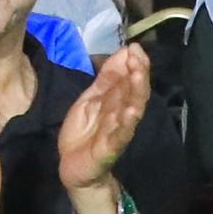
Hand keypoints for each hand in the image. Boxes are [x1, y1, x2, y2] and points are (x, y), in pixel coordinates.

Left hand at [51, 49, 150, 213]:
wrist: (73, 165)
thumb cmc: (85, 131)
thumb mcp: (91, 99)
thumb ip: (106, 78)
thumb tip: (124, 52)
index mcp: (117, 101)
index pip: (128, 79)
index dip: (132, 64)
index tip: (135, 47)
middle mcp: (122, 114)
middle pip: (134, 92)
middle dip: (137, 74)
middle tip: (138, 57)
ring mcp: (118, 131)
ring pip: (131, 110)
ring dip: (136, 93)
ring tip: (138, 76)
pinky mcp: (110, 148)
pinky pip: (120, 135)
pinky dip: (126, 124)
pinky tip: (131, 112)